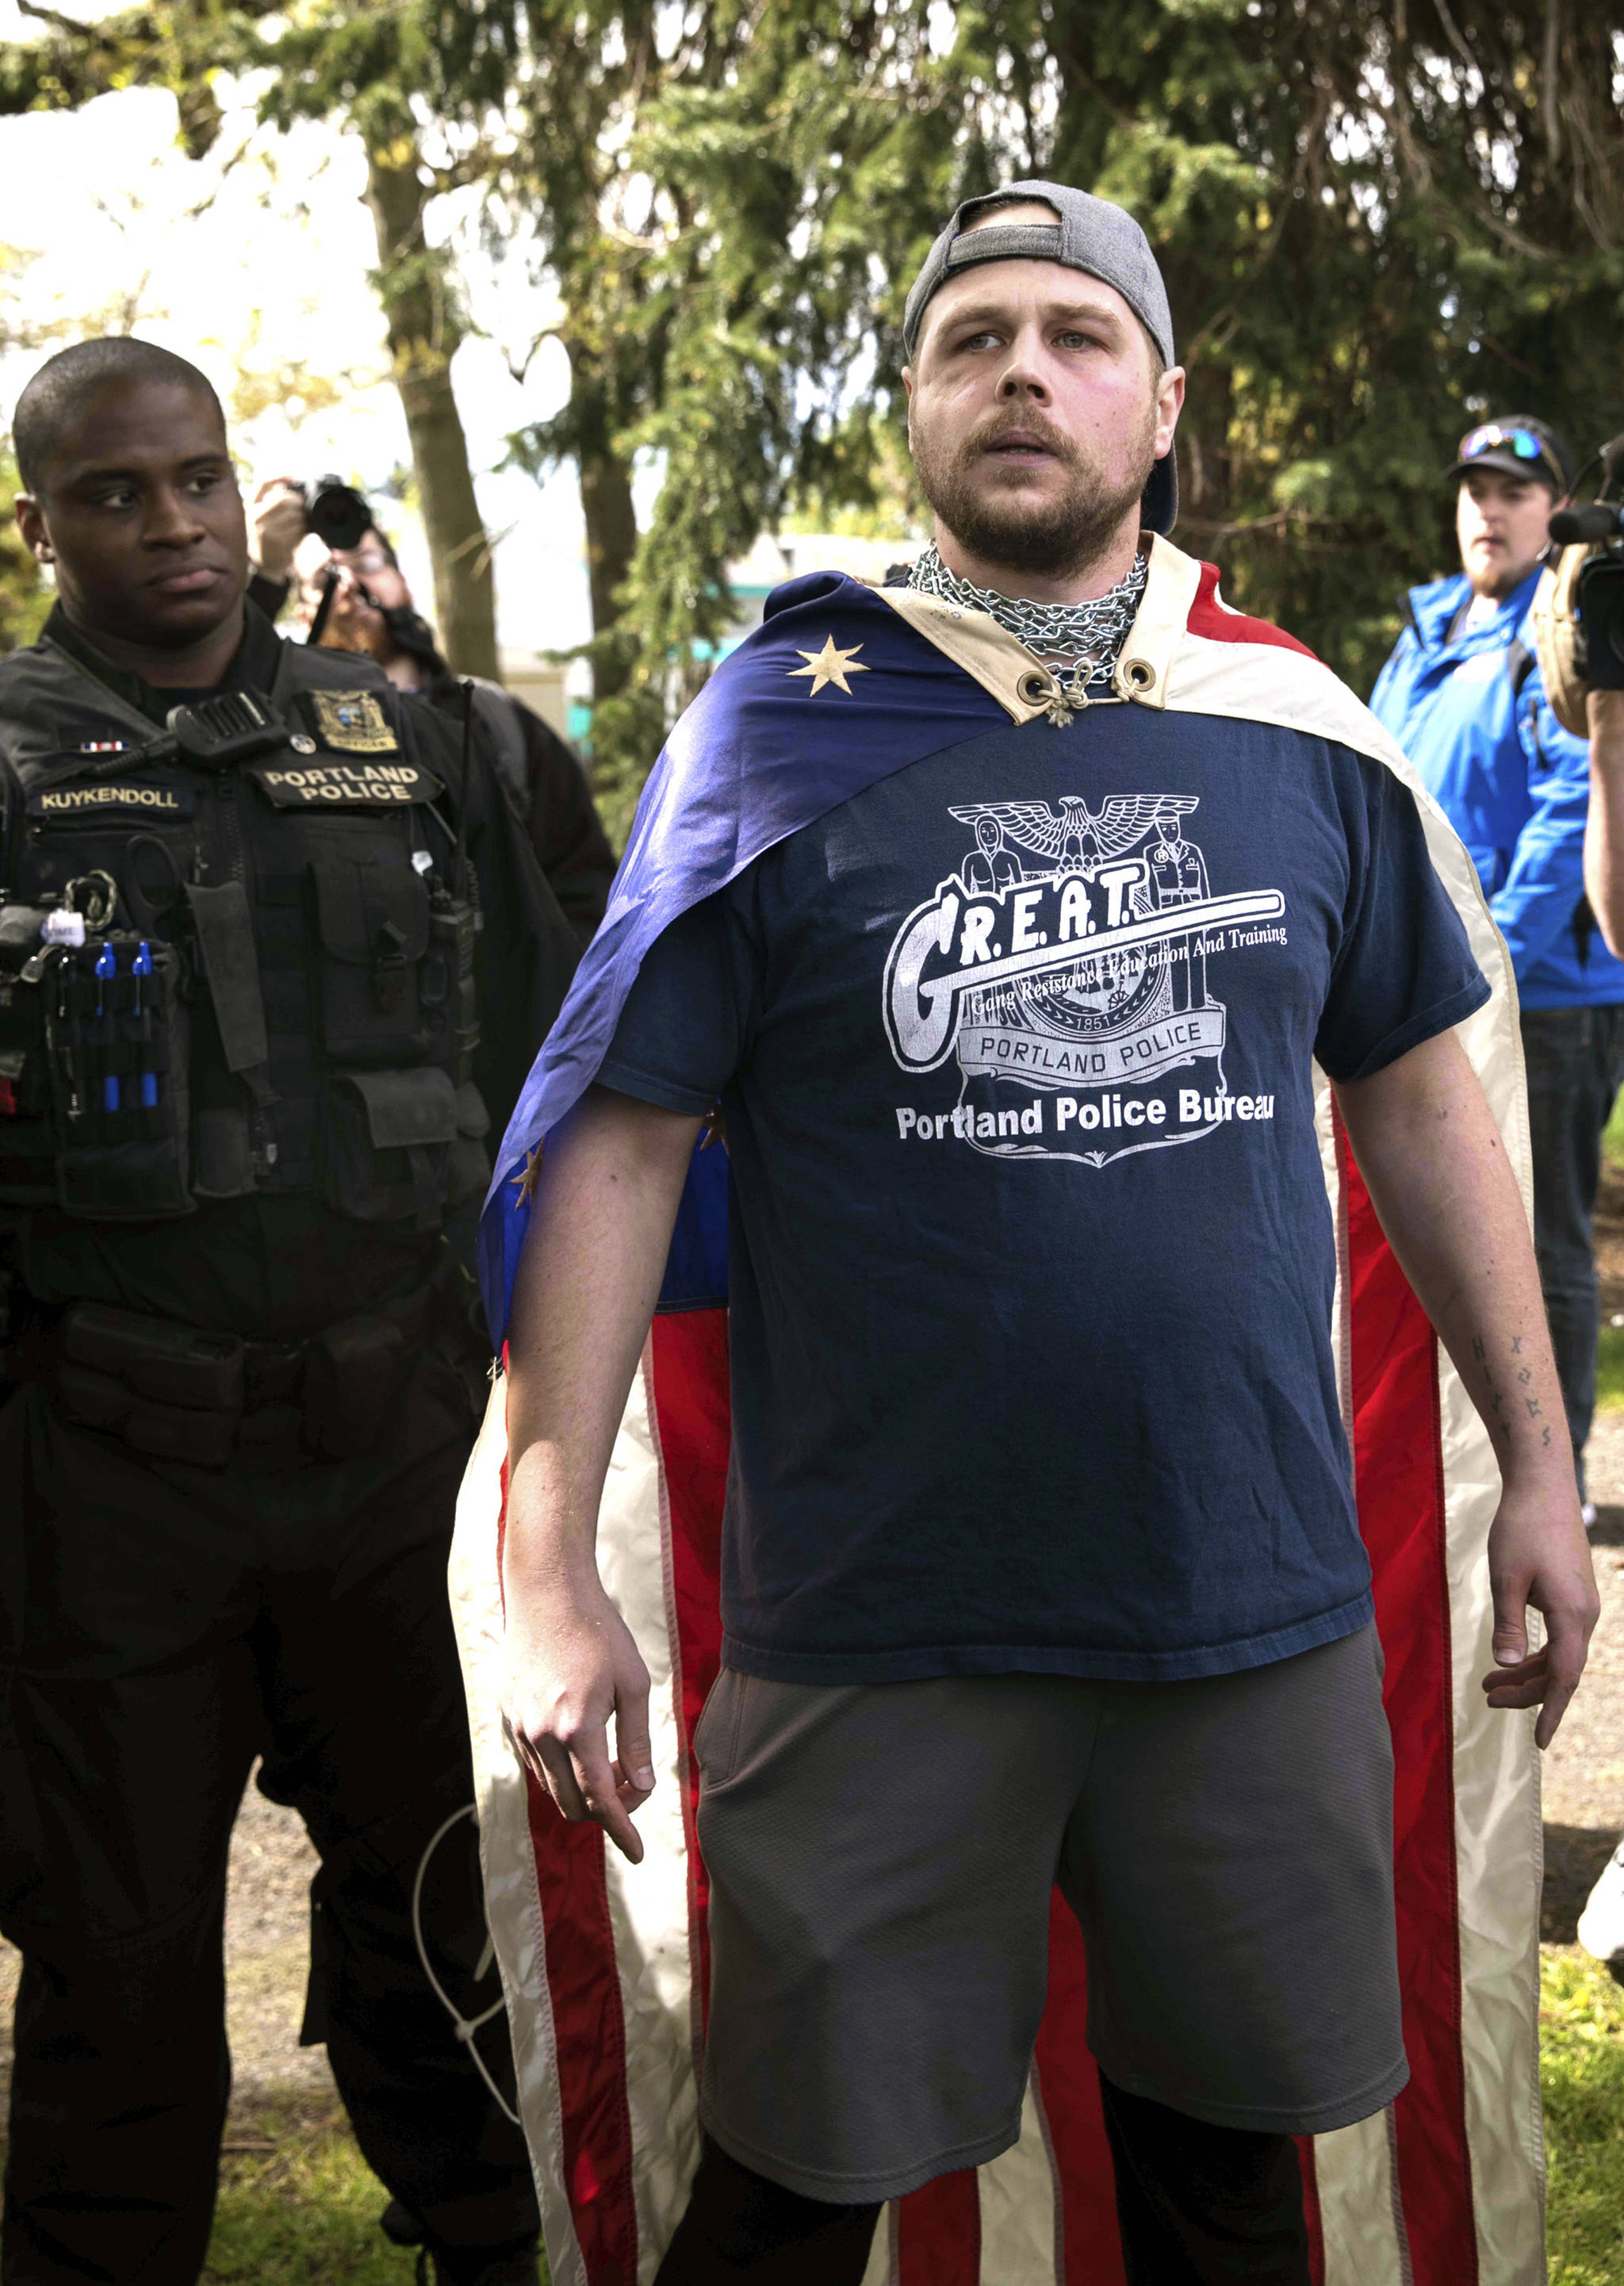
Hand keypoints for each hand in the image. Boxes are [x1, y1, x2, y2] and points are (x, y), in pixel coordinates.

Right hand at [250, 477, 306, 580]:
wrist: (263, 563)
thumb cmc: (264, 535)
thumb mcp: (259, 515)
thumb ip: (269, 500)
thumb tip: (290, 484)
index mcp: (249, 505)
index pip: (262, 483)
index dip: (278, 477)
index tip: (292, 478)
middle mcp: (255, 516)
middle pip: (283, 499)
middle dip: (297, 501)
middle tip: (301, 506)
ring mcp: (266, 529)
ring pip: (293, 515)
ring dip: (301, 517)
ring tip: (299, 522)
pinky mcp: (278, 542)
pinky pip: (297, 530)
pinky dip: (302, 530)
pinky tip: (298, 534)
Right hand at [501, 1575, 655, 1861]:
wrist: (547, 1593)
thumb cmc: (599, 1632)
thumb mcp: (633, 1683)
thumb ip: (637, 1740)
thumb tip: (642, 1787)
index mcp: (577, 1728)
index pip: (600, 1800)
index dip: (622, 1831)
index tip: (637, 1854)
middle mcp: (541, 1735)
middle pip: (572, 1805)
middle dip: (605, 1810)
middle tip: (631, 1788)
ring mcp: (519, 1727)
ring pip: (551, 1787)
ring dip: (582, 1791)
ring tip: (610, 1764)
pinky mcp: (508, 1715)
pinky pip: (534, 1763)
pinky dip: (560, 1770)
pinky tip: (580, 1746)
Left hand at [1480, 1484, 1599, 1747]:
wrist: (1543, 1488)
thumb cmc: (1522, 1529)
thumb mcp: (1506, 1578)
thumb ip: (1508, 1625)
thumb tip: (1506, 1665)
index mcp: (1573, 1615)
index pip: (1565, 1677)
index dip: (1549, 1710)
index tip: (1538, 1741)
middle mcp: (1585, 1614)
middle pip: (1561, 1671)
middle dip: (1526, 1692)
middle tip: (1487, 1699)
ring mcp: (1582, 1605)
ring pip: (1559, 1655)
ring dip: (1527, 1672)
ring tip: (1489, 1686)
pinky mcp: (1573, 1595)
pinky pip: (1559, 1637)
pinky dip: (1535, 1652)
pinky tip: (1510, 1657)